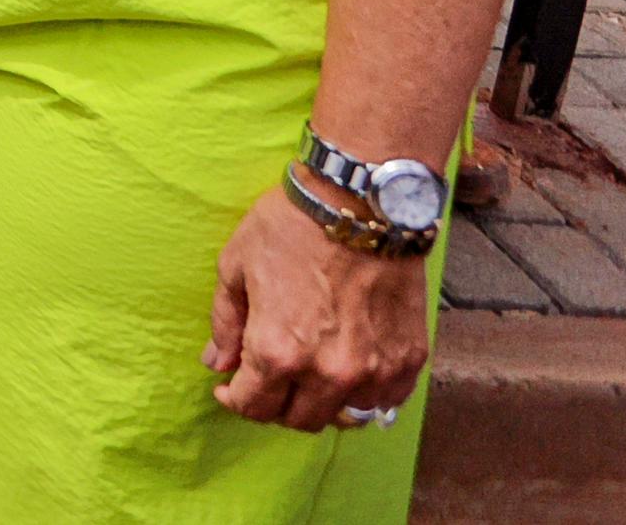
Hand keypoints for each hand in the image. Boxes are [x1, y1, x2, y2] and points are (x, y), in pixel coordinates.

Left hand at [207, 181, 434, 431]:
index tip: (230, 387)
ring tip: (309, 377)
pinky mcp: (408, 359)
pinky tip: (349, 370)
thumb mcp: (236, 266)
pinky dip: (364, 394)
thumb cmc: (291, 228)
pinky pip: (385, 400)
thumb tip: (217, 363)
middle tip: (268, 381)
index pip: (253, 406)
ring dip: (322, 403)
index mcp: (278, 351)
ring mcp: (373, 370)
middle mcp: (328, 372)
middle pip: (299, 419)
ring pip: (344, 415)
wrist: (362, 204)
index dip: (235, 400)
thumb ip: (226, 323)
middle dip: (275, 405)